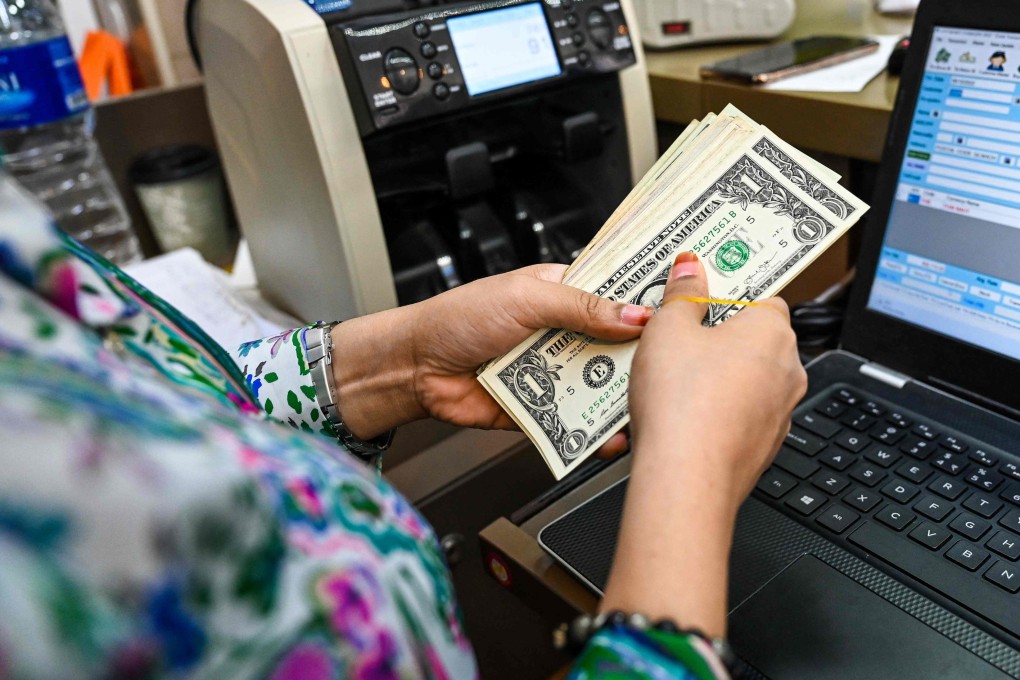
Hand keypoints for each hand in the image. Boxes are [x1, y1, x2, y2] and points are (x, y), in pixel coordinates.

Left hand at [330, 265, 652, 446]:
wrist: (415, 369)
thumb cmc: (458, 319)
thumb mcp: (526, 299)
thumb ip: (582, 308)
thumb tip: (635, 316)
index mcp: (561, 292)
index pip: (615, 292)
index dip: (648, 299)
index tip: (687, 302)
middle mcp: (563, 331)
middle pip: (617, 344)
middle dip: (645, 355)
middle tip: (683, 363)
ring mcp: (553, 370)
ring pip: (601, 384)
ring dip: (625, 395)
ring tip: (658, 404)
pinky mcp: (542, 408)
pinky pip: (576, 420)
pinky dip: (594, 430)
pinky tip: (616, 436)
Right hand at [601, 251, 806, 636]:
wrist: (686, 479)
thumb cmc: (682, 403)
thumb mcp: (667, 329)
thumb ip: (682, 294)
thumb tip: (690, 269)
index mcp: (772, 332)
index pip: (763, 296)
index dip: (729, 294)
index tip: (702, 295)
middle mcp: (787, 371)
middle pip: (752, 340)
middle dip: (716, 337)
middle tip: (675, 336)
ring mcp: (779, 413)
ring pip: (743, 381)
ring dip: (713, 377)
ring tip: (668, 379)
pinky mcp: (762, 446)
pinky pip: (736, 416)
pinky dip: (712, 412)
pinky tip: (677, 415)